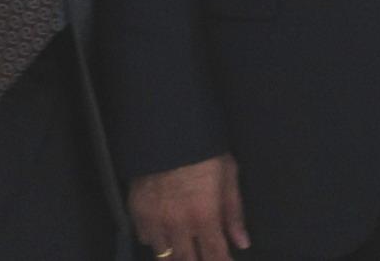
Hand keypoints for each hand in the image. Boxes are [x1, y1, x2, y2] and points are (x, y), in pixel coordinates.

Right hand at [129, 153, 247, 260]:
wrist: (168, 132)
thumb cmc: (205, 152)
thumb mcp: (228, 177)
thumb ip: (234, 213)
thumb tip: (242, 242)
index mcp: (205, 217)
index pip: (214, 255)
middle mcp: (178, 226)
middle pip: (186, 260)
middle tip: (203, 255)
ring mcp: (155, 221)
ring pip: (163, 254)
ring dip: (175, 254)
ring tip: (184, 248)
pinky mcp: (137, 213)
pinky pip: (145, 238)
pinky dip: (155, 239)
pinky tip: (164, 232)